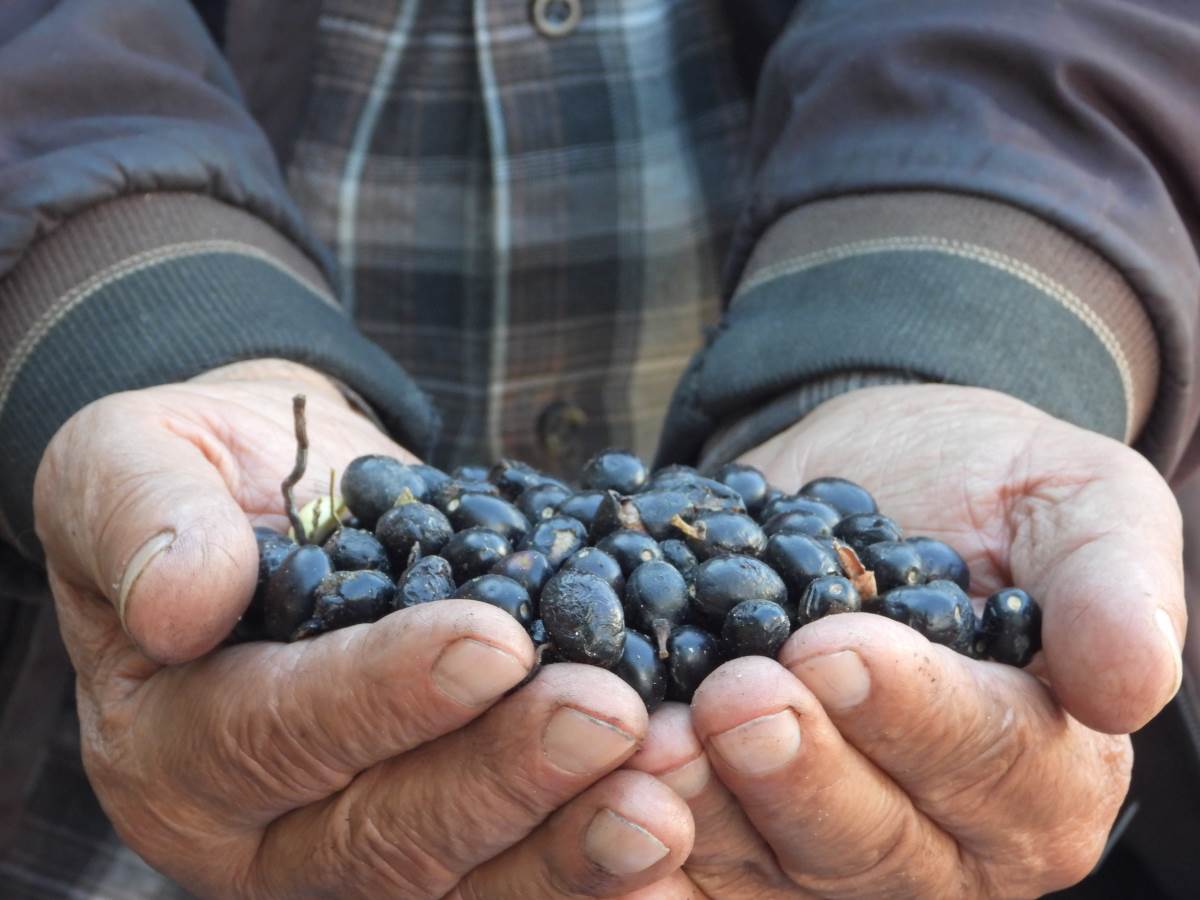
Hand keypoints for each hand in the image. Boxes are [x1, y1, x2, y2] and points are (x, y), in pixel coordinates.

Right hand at [35, 360, 692, 897]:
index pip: (269, 735)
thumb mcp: (132, 463)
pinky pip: (511, 865)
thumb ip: (140, 521)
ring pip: (458, 880)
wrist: (280, 491)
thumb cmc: (201, 474)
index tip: (492, 641)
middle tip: (609, 718)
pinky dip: (588, 848)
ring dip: (565, 844)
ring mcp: (350, 848)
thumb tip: (179, 601)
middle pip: (378, 835)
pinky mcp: (438, 834)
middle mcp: (255, 831)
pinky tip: (674, 812)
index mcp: (167, 745)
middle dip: (501, 778)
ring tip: (664, 799)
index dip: (381, 695)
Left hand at [626, 384, 1184, 897]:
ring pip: (766, 867)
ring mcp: (827, 840)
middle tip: (731, 700)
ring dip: (700, 816)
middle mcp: (941, 838)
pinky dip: (636, 839)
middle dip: (795, 773)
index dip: (912, 716)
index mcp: (1043, 770)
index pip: (991, 767)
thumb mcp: (1076, 498)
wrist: (866, 478)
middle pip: (871, 844)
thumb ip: (1114, 582)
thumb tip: (1130, 681)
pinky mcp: (737, 824)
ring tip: (647, 744)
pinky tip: (592, 796)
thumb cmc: (985, 486)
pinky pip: (691, 860)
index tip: (832, 647)